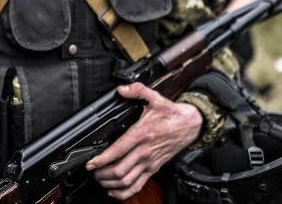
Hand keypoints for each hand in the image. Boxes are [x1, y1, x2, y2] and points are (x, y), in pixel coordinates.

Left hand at [86, 83, 201, 199]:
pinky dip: (124, 192)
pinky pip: (138, 185)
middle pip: (119, 170)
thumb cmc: (172, 114)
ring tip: (100, 179)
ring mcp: (150, 162)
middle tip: (92, 171)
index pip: (118, 151)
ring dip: (110, 183)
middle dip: (102, 173)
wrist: (191, 125)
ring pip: (127, 181)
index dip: (102, 159)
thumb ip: (137, 90)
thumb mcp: (155, 98)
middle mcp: (145, 151)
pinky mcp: (154, 168)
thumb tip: (122, 89)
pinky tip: (115, 190)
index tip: (91, 163)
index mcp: (142, 134)